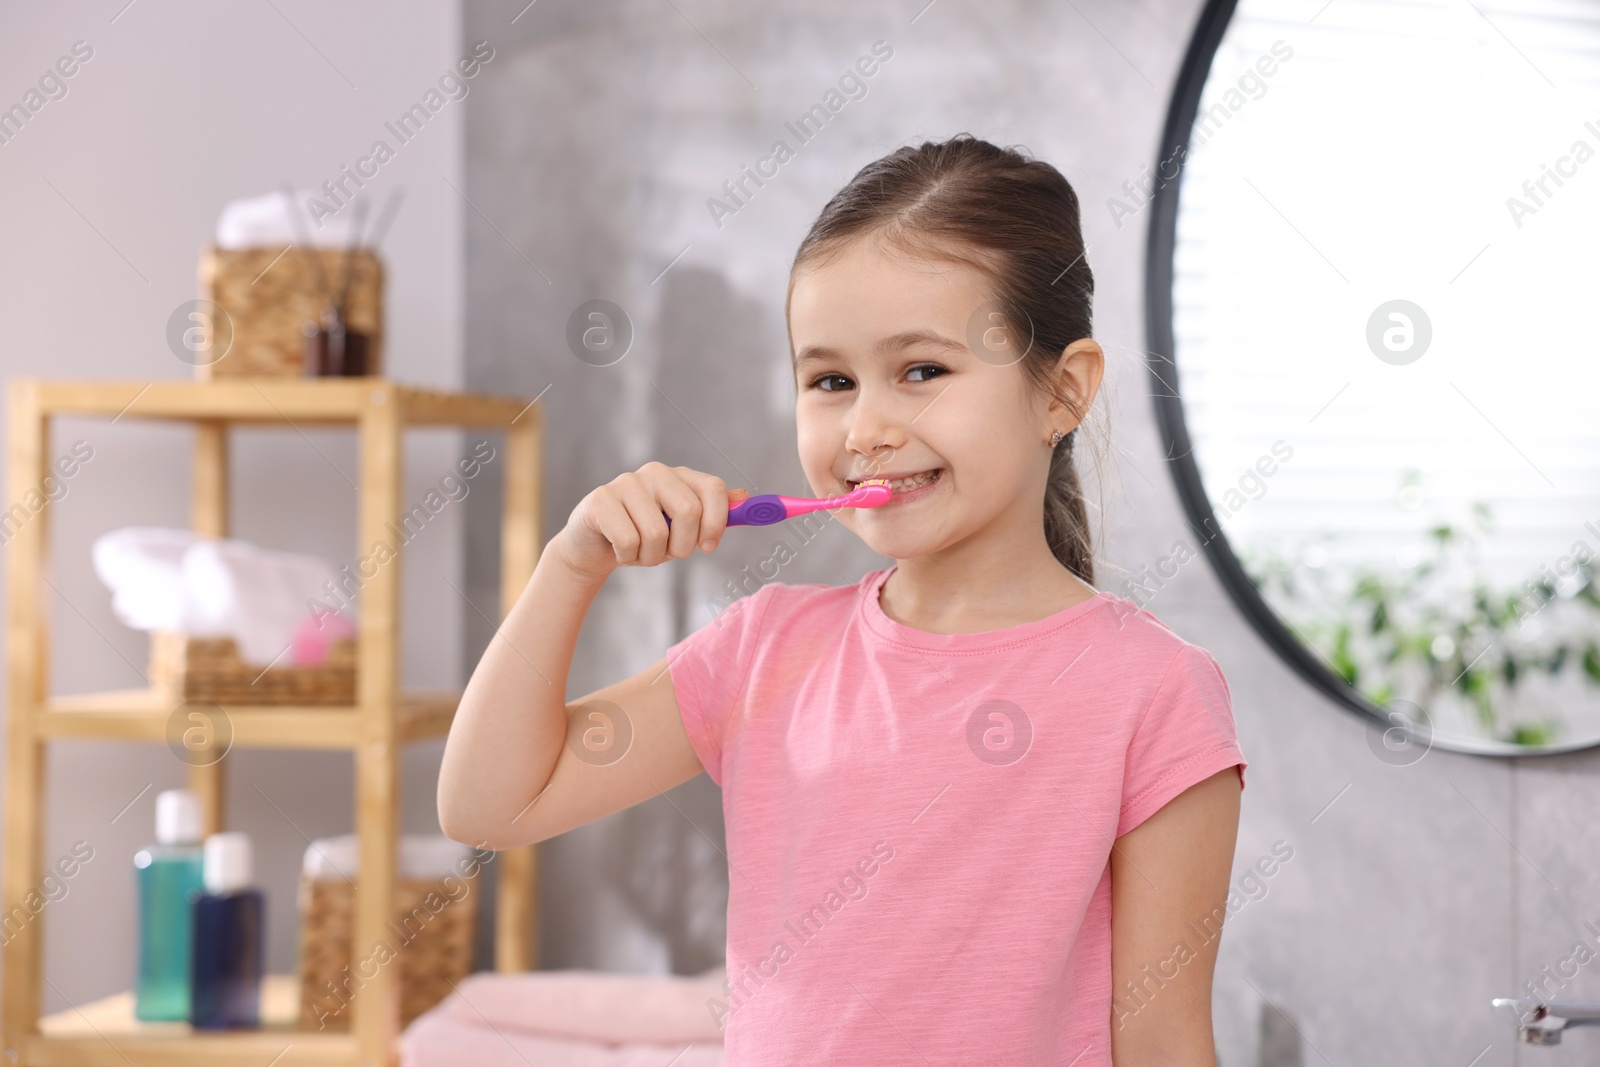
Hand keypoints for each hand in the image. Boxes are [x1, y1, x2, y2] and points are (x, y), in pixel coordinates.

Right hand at [554, 462, 729, 580]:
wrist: (594, 546)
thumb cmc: (644, 536)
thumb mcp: (682, 529)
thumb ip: (713, 514)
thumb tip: (744, 498)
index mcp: (680, 477)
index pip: (713, 488)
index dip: (717, 521)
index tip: (708, 547)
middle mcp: (655, 473)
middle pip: (689, 511)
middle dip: (681, 546)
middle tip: (666, 552)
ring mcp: (626, 483)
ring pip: (656, 533)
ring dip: (650, 556)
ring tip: (639, 551)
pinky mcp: (601, 500)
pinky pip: (628, 540)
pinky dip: (627, 557)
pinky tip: (619, 549)